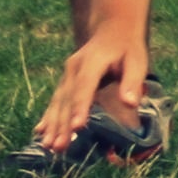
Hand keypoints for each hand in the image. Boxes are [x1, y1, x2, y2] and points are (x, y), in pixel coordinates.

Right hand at [40, 21, 154, 154]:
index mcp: (92, 62)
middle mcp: (73, 68)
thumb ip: (133, 81)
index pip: (84, 87)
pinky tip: (40, 132)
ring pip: (58, 102)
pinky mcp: (65, 81)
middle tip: (59, 147)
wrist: (112, 31)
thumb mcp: (137, 60)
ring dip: (52, 124)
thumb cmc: (128, 48)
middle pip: (67, 99)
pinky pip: (55, 101)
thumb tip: (131, 104)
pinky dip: (48, 117)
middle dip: (62, 124)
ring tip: (48, 146)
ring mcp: (66, 75)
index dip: (80, 108)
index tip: (77, 127)